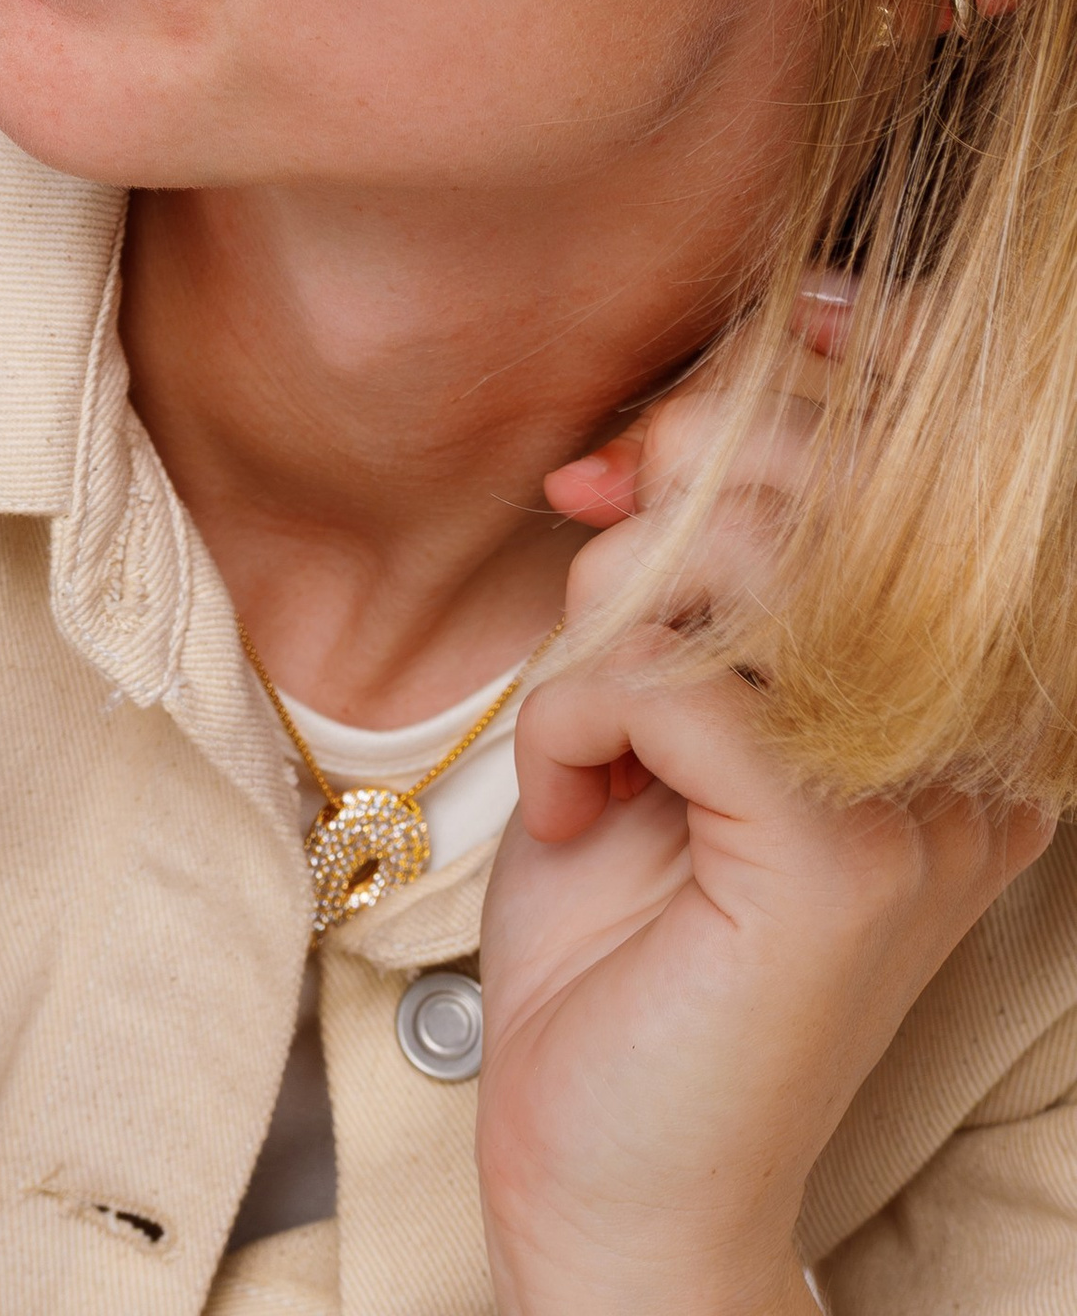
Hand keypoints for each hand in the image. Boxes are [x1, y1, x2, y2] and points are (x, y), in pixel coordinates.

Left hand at [477, 359, 1048, 1315]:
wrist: (603, 1170)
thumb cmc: (622, 943)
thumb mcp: (650, 705)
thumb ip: (683, 570)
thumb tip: (636, 441)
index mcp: (951, 692)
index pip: (911, 452)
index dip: (796, 374)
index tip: (648, 436)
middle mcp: (972, 741)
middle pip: (822, 473)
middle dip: (664, 483)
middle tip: (585, 582)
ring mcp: (917, 801)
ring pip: (737, 559)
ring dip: (602, 620)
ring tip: (589, 730)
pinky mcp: (836, 860)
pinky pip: (666, 679)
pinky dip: (572, 718)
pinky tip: (579, 807)